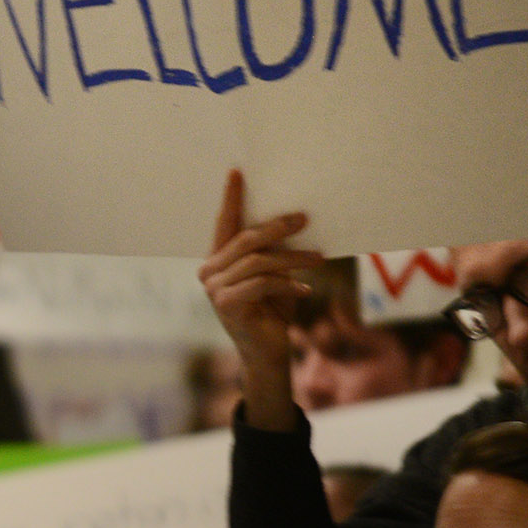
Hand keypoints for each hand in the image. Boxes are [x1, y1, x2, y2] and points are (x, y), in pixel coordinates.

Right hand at [198, 169, 321, 431]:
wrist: (267, 355)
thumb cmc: (272, 312)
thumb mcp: (274, 278)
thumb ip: (273, 255)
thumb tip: (295, 223)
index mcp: (218, 261)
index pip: (225, 224)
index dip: (231, 198)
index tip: (238, 172)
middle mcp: (209, 272)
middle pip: (246, 240)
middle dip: (277, 226)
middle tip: (305, 218)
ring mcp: (215, 290)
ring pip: (258, 261)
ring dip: (292, 258)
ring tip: (319, 257)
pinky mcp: (227, 305)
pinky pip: (262, 284)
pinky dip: (287, 285)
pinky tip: (304, 291)